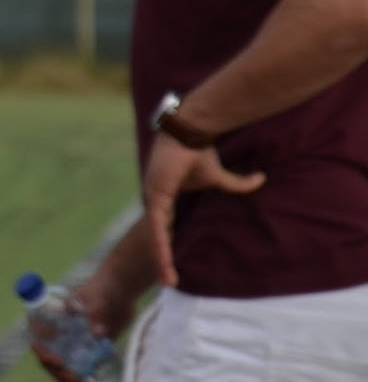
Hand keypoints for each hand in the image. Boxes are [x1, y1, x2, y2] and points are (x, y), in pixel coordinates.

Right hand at [28, 273, 134, 380]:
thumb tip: (98, 334)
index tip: (52, 358)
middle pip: (53, 355)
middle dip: (57, 369)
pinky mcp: (96, 349)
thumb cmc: (102, 288)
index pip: (41, 337)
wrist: (122, 290)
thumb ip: (95, 314)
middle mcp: (65, 333)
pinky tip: (90, 379)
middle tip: (71, 376)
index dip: (42, 350)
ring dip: (70, 375)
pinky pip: (89, 366)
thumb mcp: (97, 298)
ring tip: (79, 380)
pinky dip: (88, 374)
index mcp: (57, 319)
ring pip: (69, 364)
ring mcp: (80, 342)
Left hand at [141, 134, 264, 287]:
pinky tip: (164, 262)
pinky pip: (156, 226)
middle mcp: (155, 199)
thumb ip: (236, 183)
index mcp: (166, 196)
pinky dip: (160, 244)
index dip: (167, 245)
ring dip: (160, 258)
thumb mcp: (218, 175)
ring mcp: (152, 198)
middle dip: (161, 259)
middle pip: (157, 235)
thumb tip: (261, 179)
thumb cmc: (199, 151)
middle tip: (168, 281)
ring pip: (155, 236)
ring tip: (168, 280)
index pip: (164, 226)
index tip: (173, 265)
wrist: (191, 133)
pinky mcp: (155, 196)